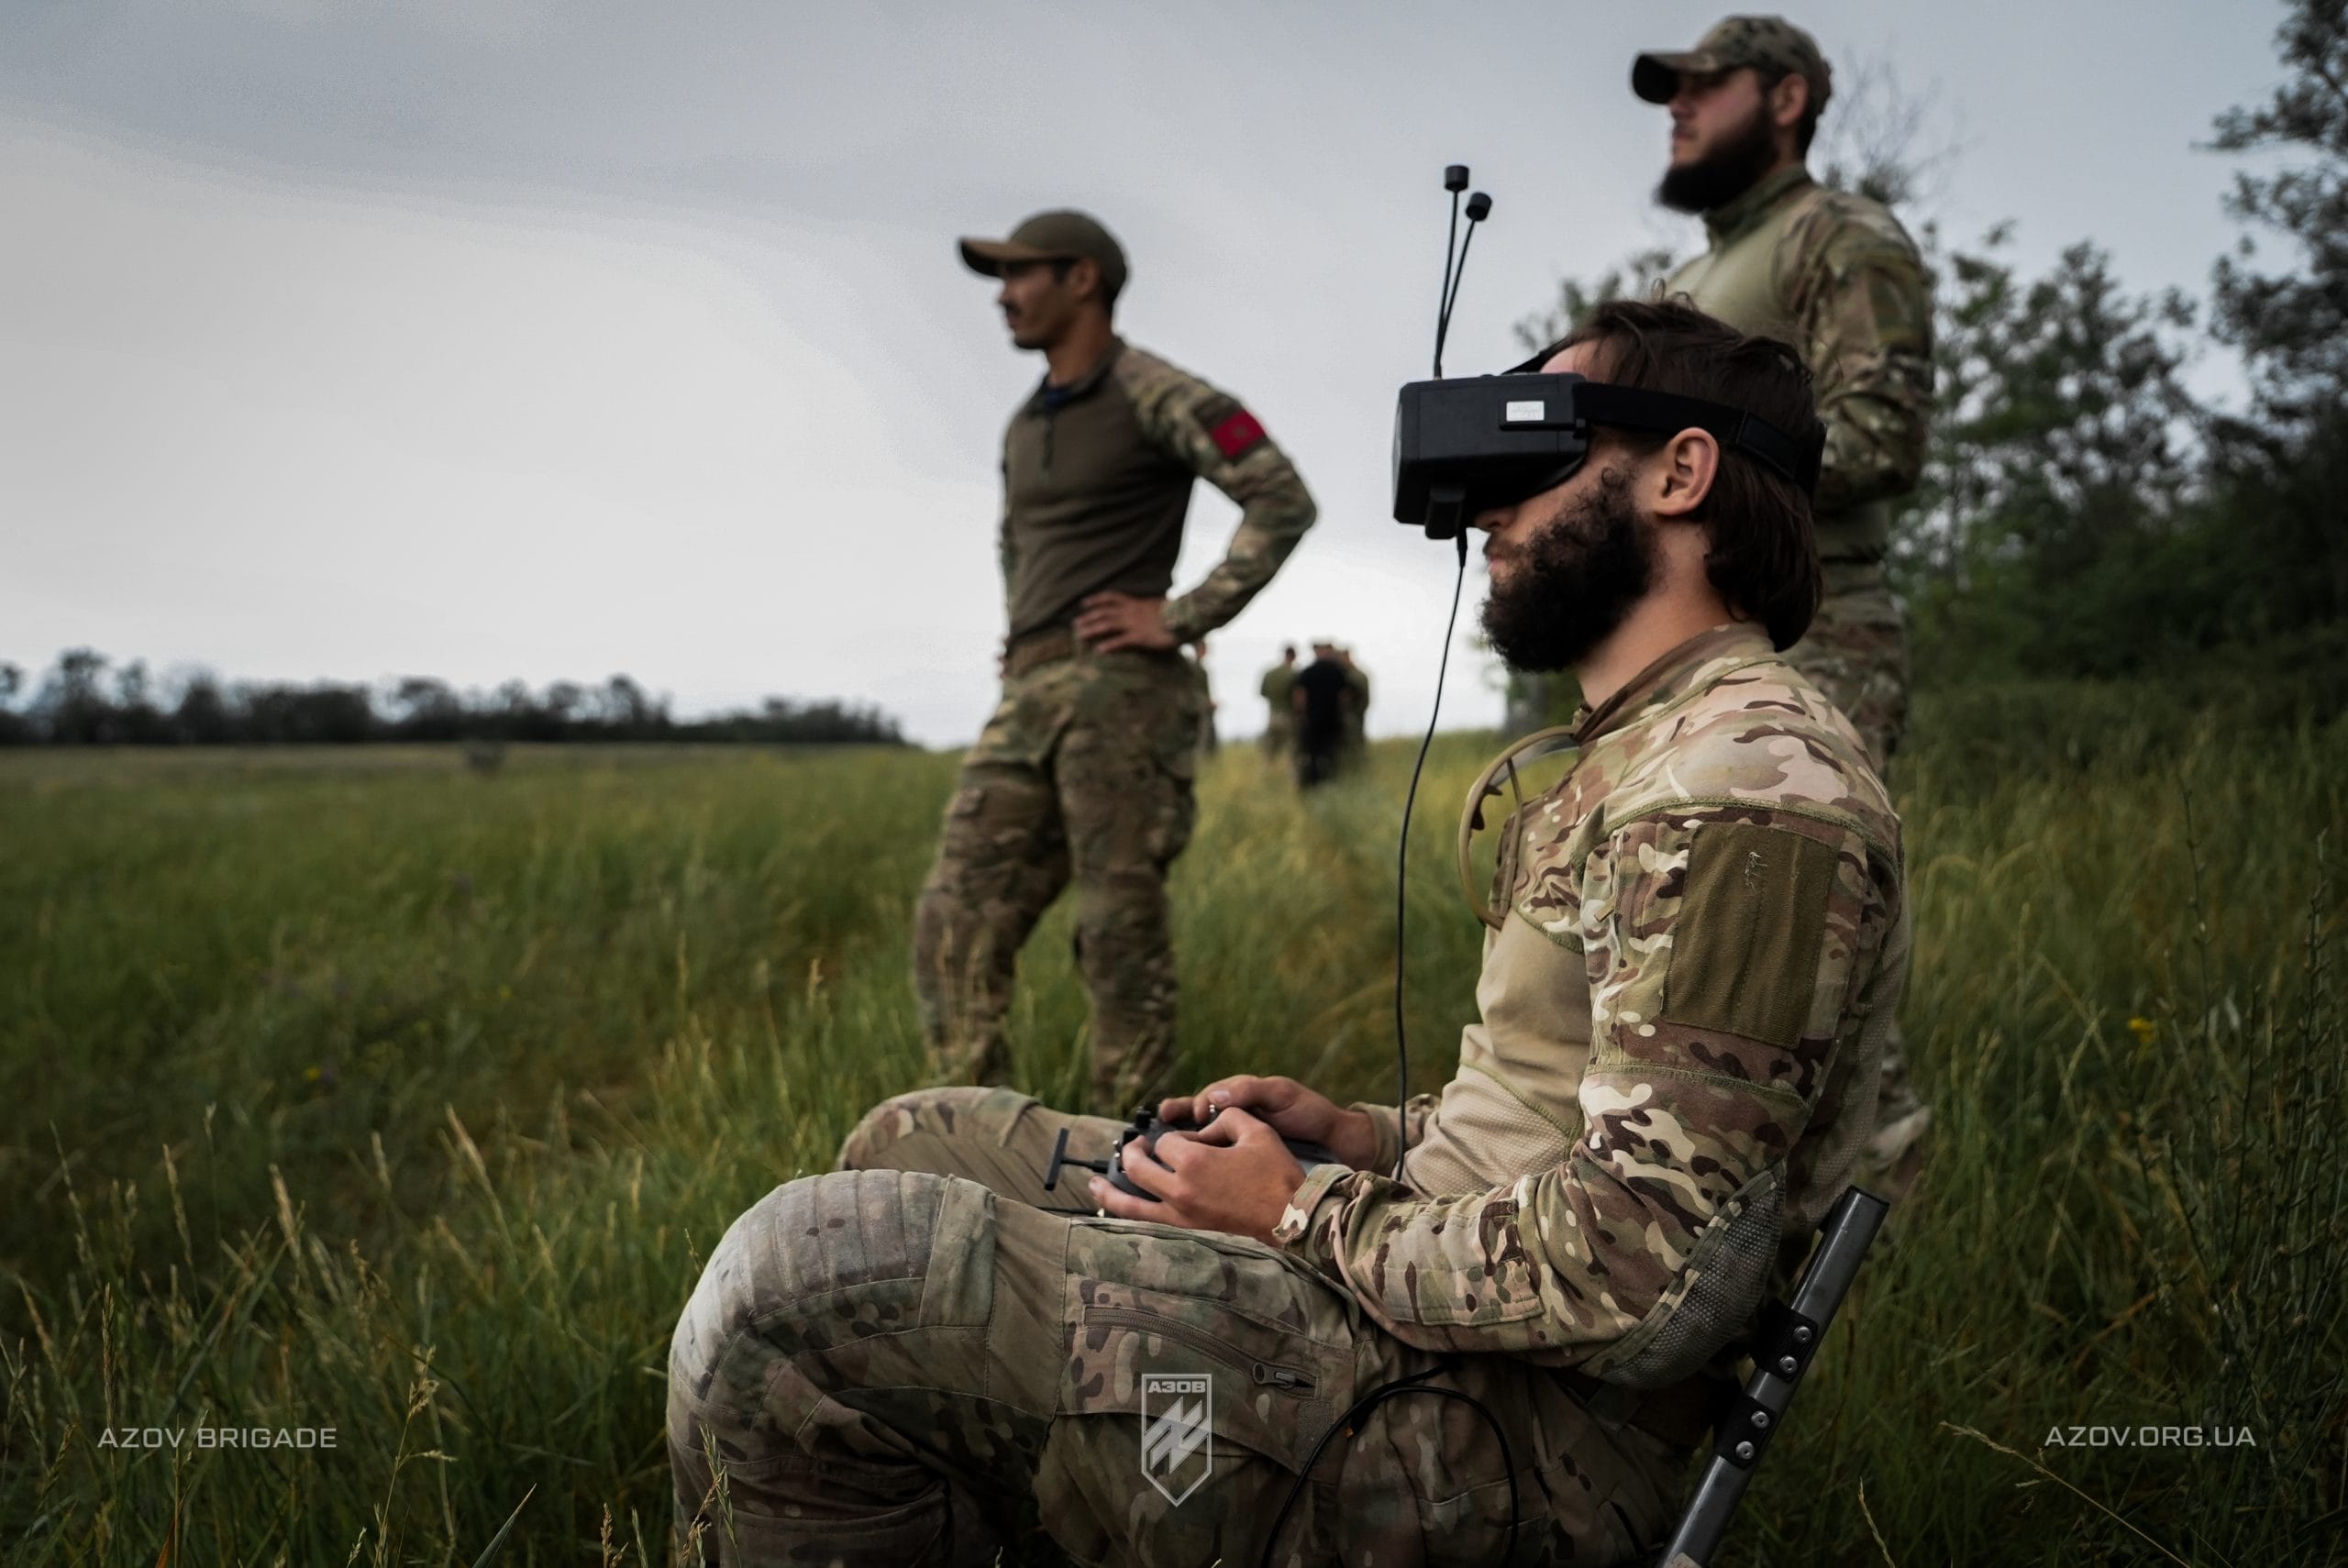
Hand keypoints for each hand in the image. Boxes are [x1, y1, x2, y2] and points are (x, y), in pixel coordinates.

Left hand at [1074, 592, 1176, 652]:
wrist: (1186, 618)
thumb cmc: (1179, 615)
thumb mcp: (1165, 609)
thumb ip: (1157, 613)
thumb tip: (1161, 617)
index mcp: (1136, 602)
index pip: (1111, 597)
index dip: (1096, 599)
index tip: (1083, 603)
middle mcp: (1131, 611)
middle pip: (1104, 612)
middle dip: (1088, 617)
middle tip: (1075, 624)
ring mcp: (1134, 624)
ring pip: (1107, 624)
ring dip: (1092, 629)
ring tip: (1080, 635)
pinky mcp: (1140, 637)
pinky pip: (1120, 641)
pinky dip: (1109, 645)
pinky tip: (1099, 650)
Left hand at [1088, 1108, 1303, 1240]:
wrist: (1291, 1220)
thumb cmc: (1277, 1175)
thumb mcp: (1256, 1131)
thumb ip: (1226, 1116)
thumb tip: (1206, 1121)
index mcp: (1194, 1161)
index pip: (1166, 1142)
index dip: (1175, 1136)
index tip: (1191, 1139)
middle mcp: (1179, 1190)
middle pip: (1139, 1166)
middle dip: (1134, 1152)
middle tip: (1136, 1146)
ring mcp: (1180, 1215)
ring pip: (1130, 1203)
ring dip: (1109, 1191)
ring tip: (1093, 1183)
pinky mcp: (1186, 1233)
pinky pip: (1146, 1224)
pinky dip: (1126, 1216)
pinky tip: (1116, 1212)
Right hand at [1159, 1075, 1378, 1170]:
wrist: (1335, 1141)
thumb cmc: (1309, 1112)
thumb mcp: (1283, 1095)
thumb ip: (1250, 1091)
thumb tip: (1215, 1095)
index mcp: (1242, 1095)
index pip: (1210, 1096)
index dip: (1198, 1104)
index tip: (1197, 1113)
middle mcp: (1235, 1114)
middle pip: (1197, 1112)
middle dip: (1178, 1115)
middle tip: (1163, 1118)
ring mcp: (1237, 1135)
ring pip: (1201, 1135)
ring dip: (1182, 1137)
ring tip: (1163, 1140)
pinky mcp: (1242, 1156)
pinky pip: (1215, 1155)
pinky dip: (1198, 1158)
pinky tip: (1185, 1167)